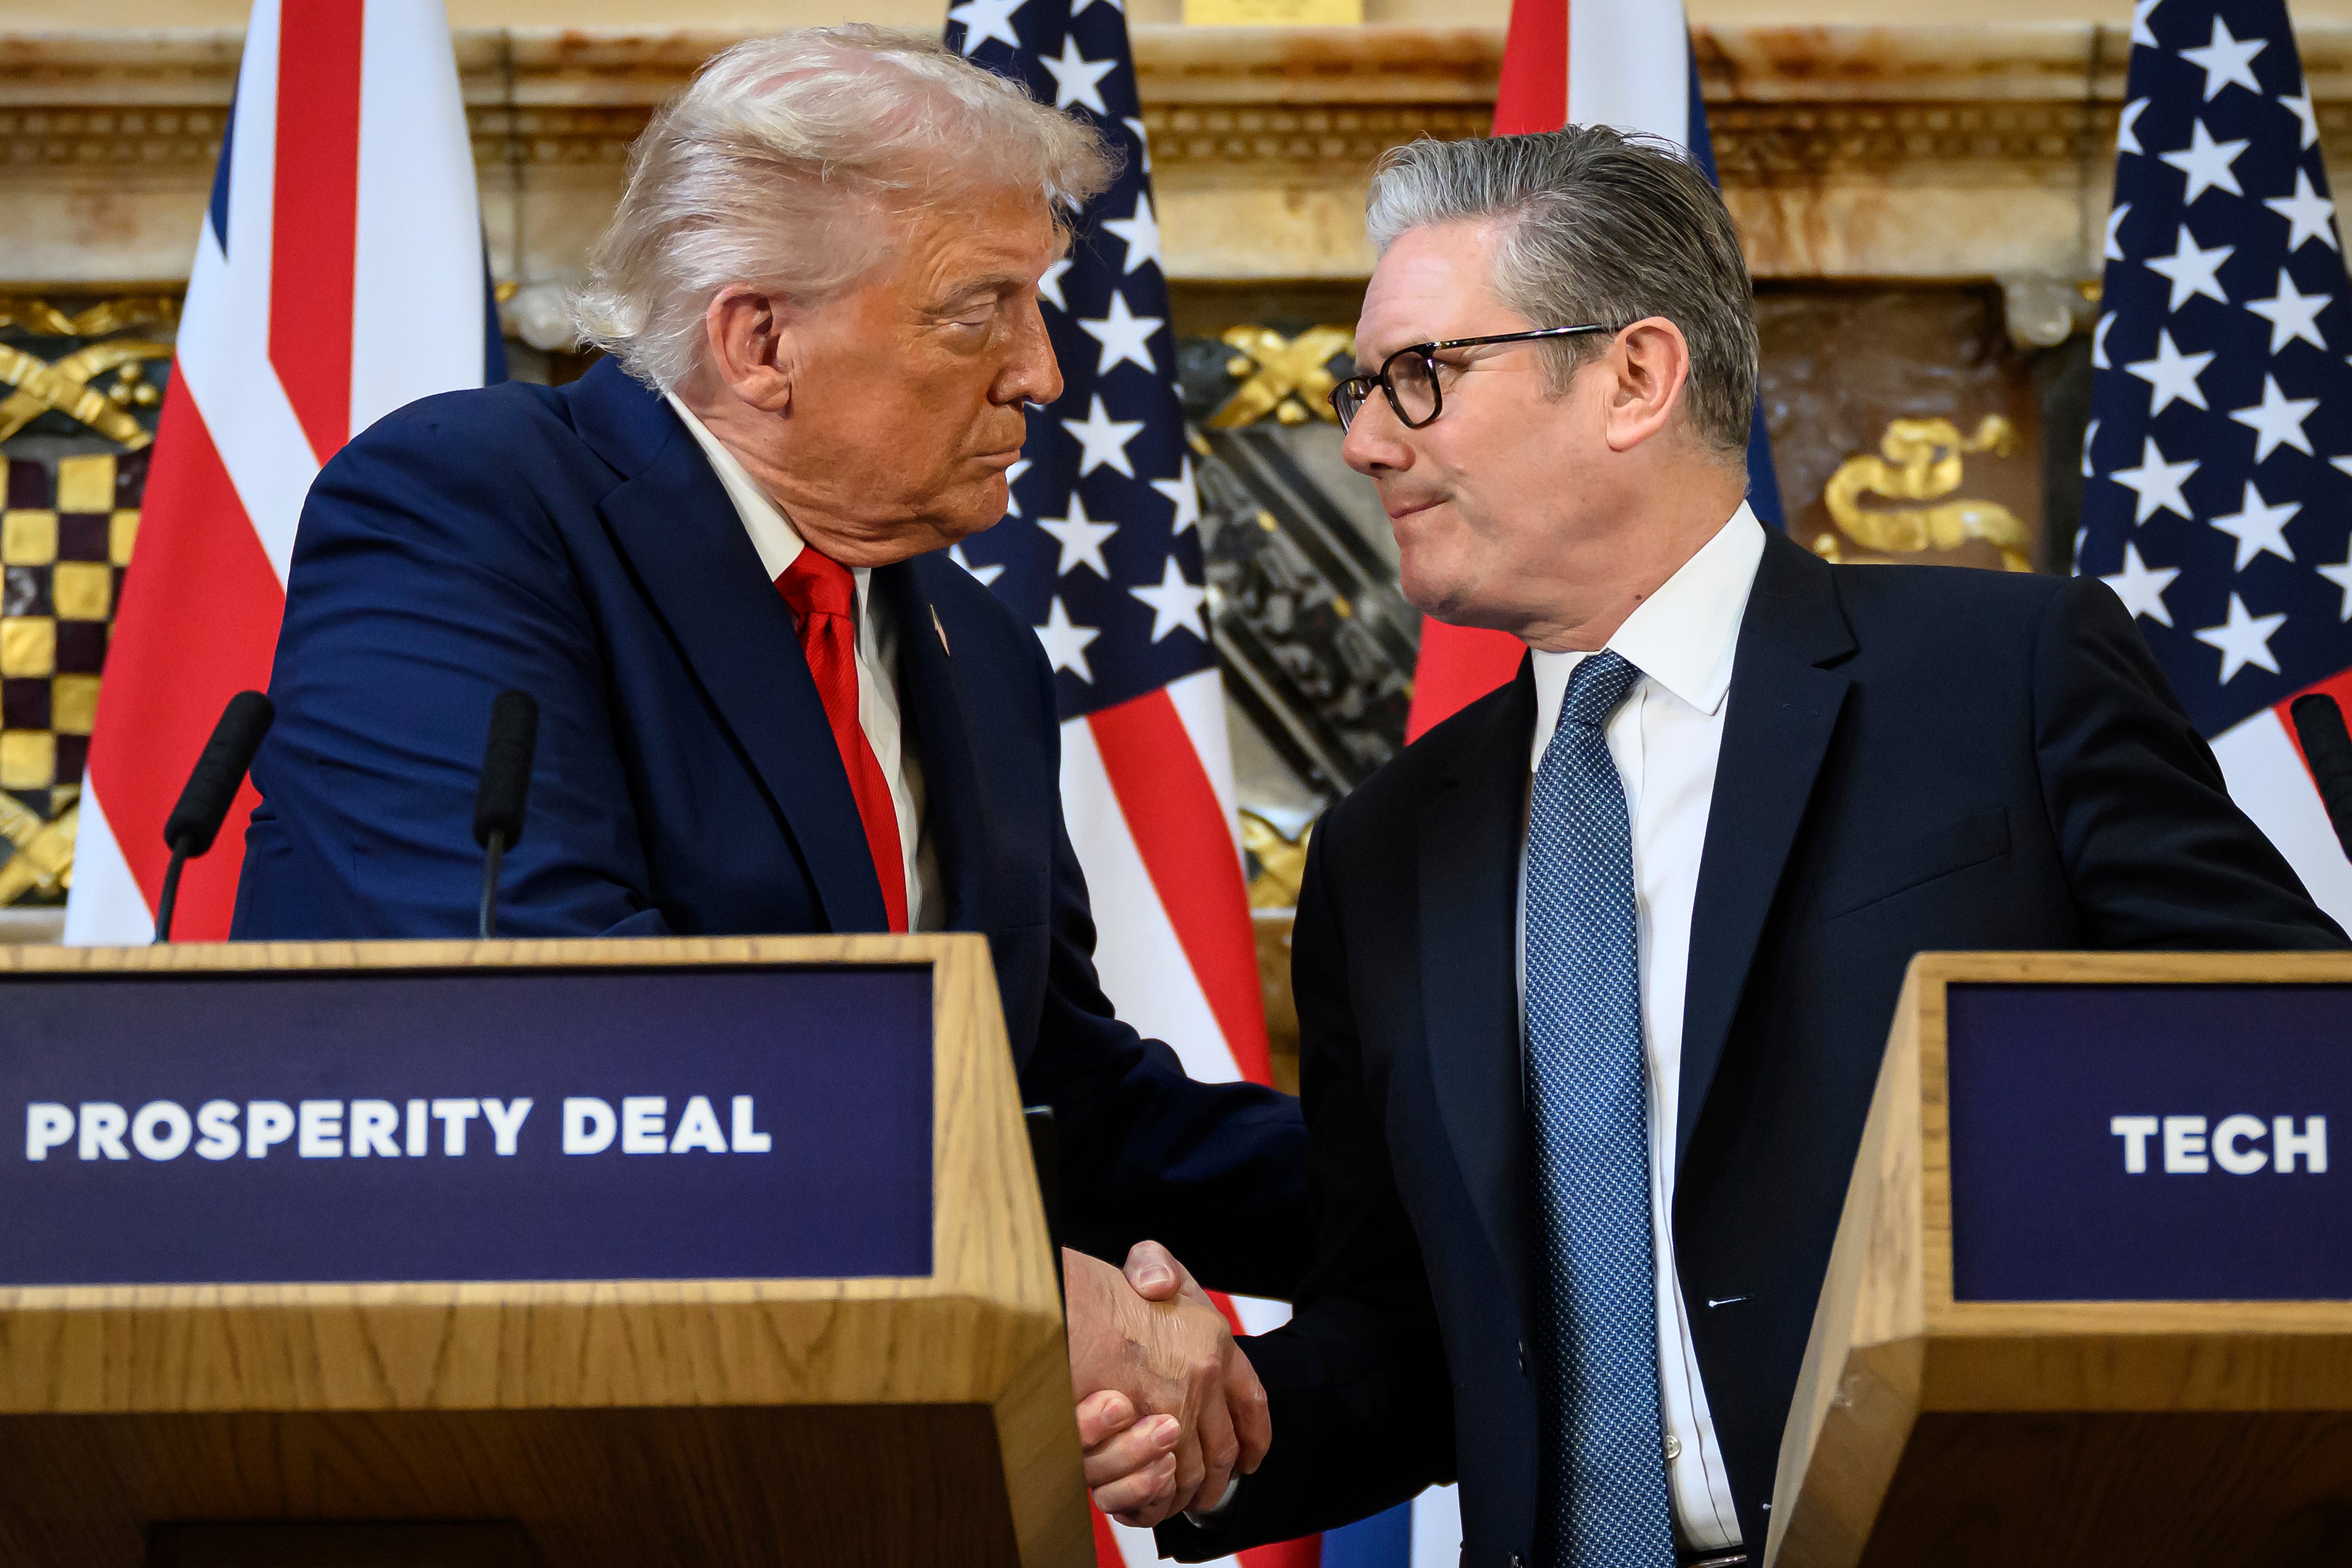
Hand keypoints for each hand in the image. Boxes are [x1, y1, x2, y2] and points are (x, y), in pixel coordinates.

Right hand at [1064, 1241, 1270, 1526]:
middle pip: (1222, 1446)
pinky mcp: (1136, 1434)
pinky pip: (1160, 1480)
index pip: (1251, 1399)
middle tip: (1212, 1491)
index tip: (1251, 1458)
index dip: (1255, 1435)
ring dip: (1188, 1493)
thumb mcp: (1144, 1265)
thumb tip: (1161, 1287)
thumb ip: (1159, 1269)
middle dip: (1219, 1478)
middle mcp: (1200, 1376)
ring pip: (1190, 1470)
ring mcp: (1169, 1408)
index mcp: (1214, 1339)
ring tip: (1183, 1501)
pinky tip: (1156, 1500)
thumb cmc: (1098, 1291)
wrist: (1058, 1307)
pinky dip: (1159, 1497)